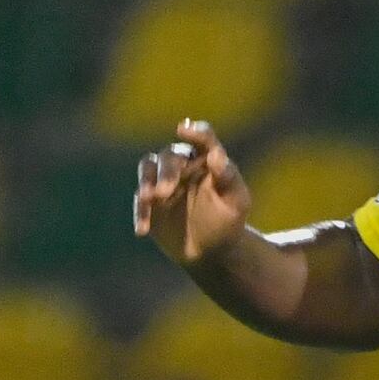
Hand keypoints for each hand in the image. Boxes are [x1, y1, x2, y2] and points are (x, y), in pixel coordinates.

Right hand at [131, 119, 251, 267]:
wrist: (211, 250)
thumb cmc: (228, 220)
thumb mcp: (237, 202)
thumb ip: (229, 178)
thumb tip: (216, 155)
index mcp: (208, 159)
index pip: (204, 139)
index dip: (195, 132)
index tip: (183, 130)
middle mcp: (184, 164)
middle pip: (170, 155)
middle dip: (166, 171)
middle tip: (164, 192)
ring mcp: (163, 180)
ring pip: (148, 168)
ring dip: (146, 182)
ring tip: (147, 199)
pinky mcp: (150, 200)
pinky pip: (141, 200)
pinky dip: (141, 212)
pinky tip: (143, 230)